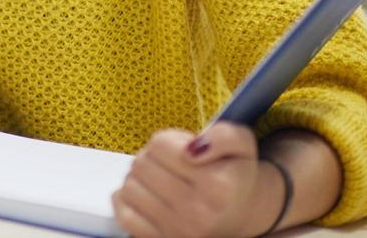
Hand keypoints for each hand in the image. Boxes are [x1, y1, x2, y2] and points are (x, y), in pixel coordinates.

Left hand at [113, 124, 277, 237]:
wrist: (237, 214)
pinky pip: (124, 213)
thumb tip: (192, 149)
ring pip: (129, 186)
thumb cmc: (234, 175)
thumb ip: (223, 137)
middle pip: (141, 164)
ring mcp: (178, 231)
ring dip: (139, 178)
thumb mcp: (242, 144)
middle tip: (170, 165)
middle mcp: (199, 213)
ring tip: (160, 180)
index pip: (159, 144)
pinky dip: (128, 200)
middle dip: (151, 157)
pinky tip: (147, 196)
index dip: (168, 140)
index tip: (183, 149)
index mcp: (219, 187)